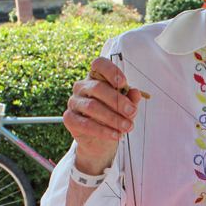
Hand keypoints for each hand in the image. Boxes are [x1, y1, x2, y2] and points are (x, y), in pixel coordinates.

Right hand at [63, 56, 141, 173]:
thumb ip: (131, 99)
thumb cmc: (114, 116)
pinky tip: (116, 135)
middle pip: (98, 88)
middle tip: (132, 112)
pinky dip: (103, 131)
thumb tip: (135, 92)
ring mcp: (73, 102)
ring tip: (128, 127)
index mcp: (96, 78)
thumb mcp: (125, 108)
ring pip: (92, 107)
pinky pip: (86, 124)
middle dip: (118, 101)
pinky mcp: (69, 119)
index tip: (123, 83)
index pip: (99, 64)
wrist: (100, 140)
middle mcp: (82, 86)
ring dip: (113, 118)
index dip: (110, 71)